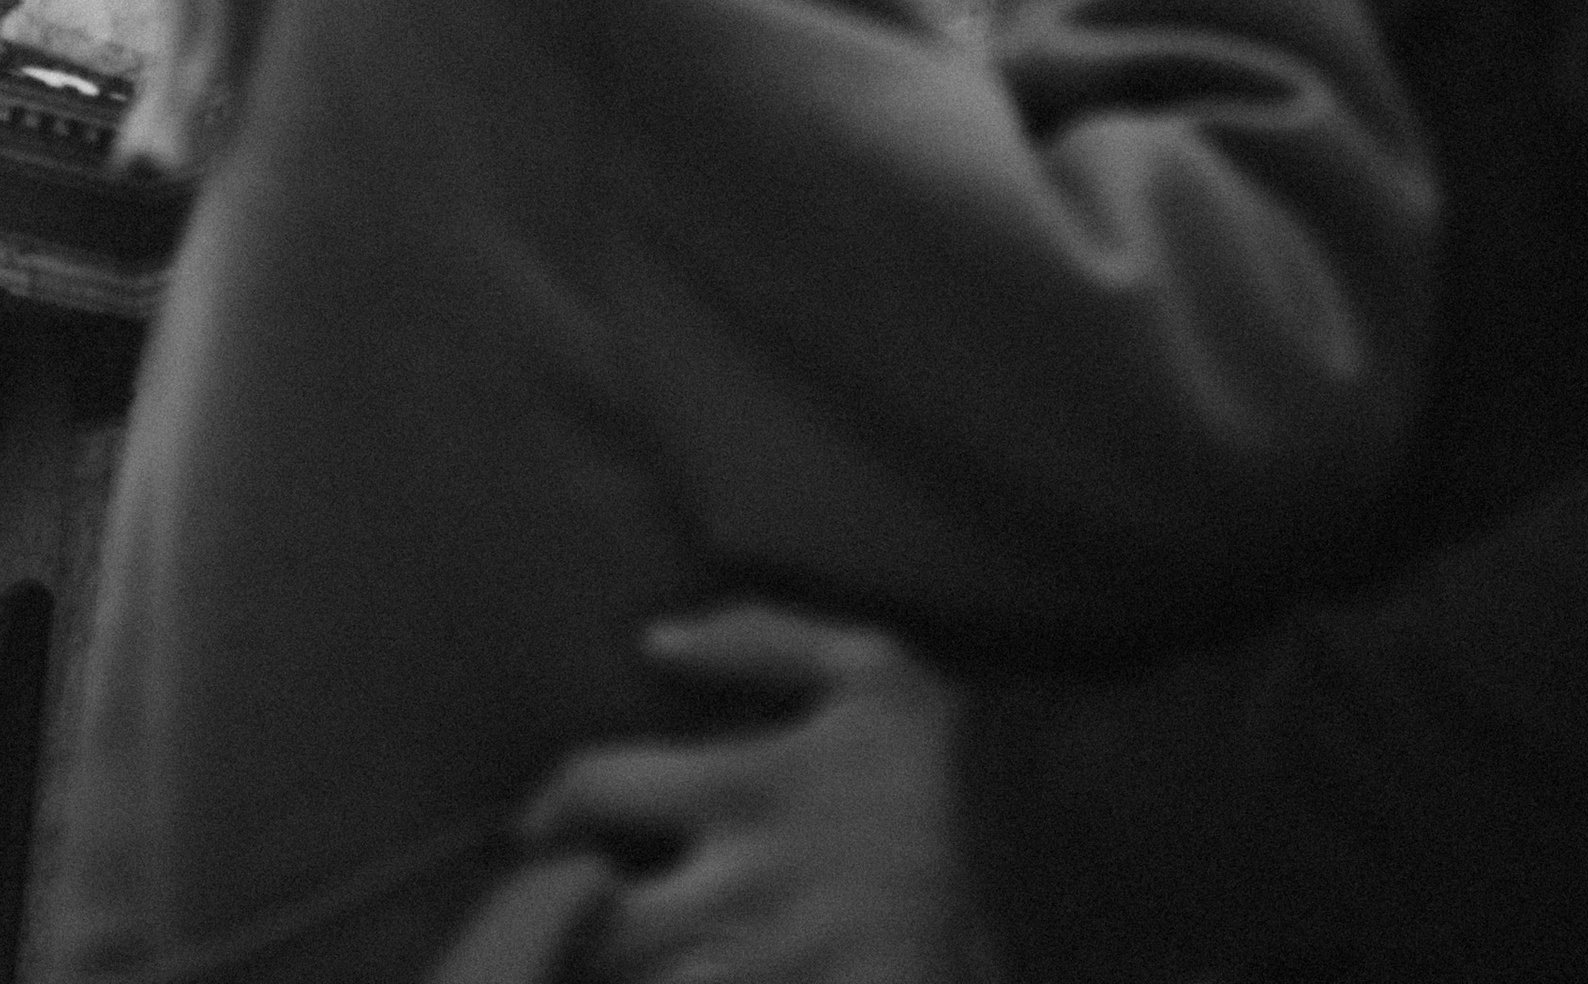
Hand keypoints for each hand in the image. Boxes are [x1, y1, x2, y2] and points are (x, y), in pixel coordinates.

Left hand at [520, 603, 975, 983]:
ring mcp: (769, 972)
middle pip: (593, 928)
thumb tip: (655, 640)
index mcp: (746, 788)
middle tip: (535, 930)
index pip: (596, 787)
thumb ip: (760, 637)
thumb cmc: (942, 770)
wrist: (1053, 882)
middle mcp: (744, 889)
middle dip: (551, 933)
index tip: (534, 829)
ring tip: (584, 972)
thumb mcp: (872, 672)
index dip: (547, 807)